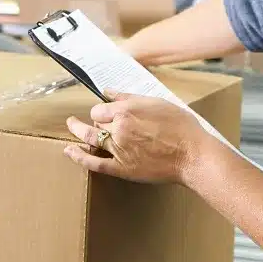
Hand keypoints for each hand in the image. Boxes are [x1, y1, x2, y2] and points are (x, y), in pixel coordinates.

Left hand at [64, 91, 212, 184]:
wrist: (193, 155)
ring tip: (72, 127)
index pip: (99, 109)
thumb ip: (128, 97)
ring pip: (91, 139)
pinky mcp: (122, 169)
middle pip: (95, 123)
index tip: (106, 112)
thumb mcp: (156, 103)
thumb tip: (108, 92)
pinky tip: (69, 151)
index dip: (102, 110)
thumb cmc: (181, 127)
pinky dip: (79, 157)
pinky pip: (94, 163)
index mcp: (126, 111)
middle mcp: (119, 129)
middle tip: (95, 121)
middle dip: (95, 121)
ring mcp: (118, 150)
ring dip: (78, 133)